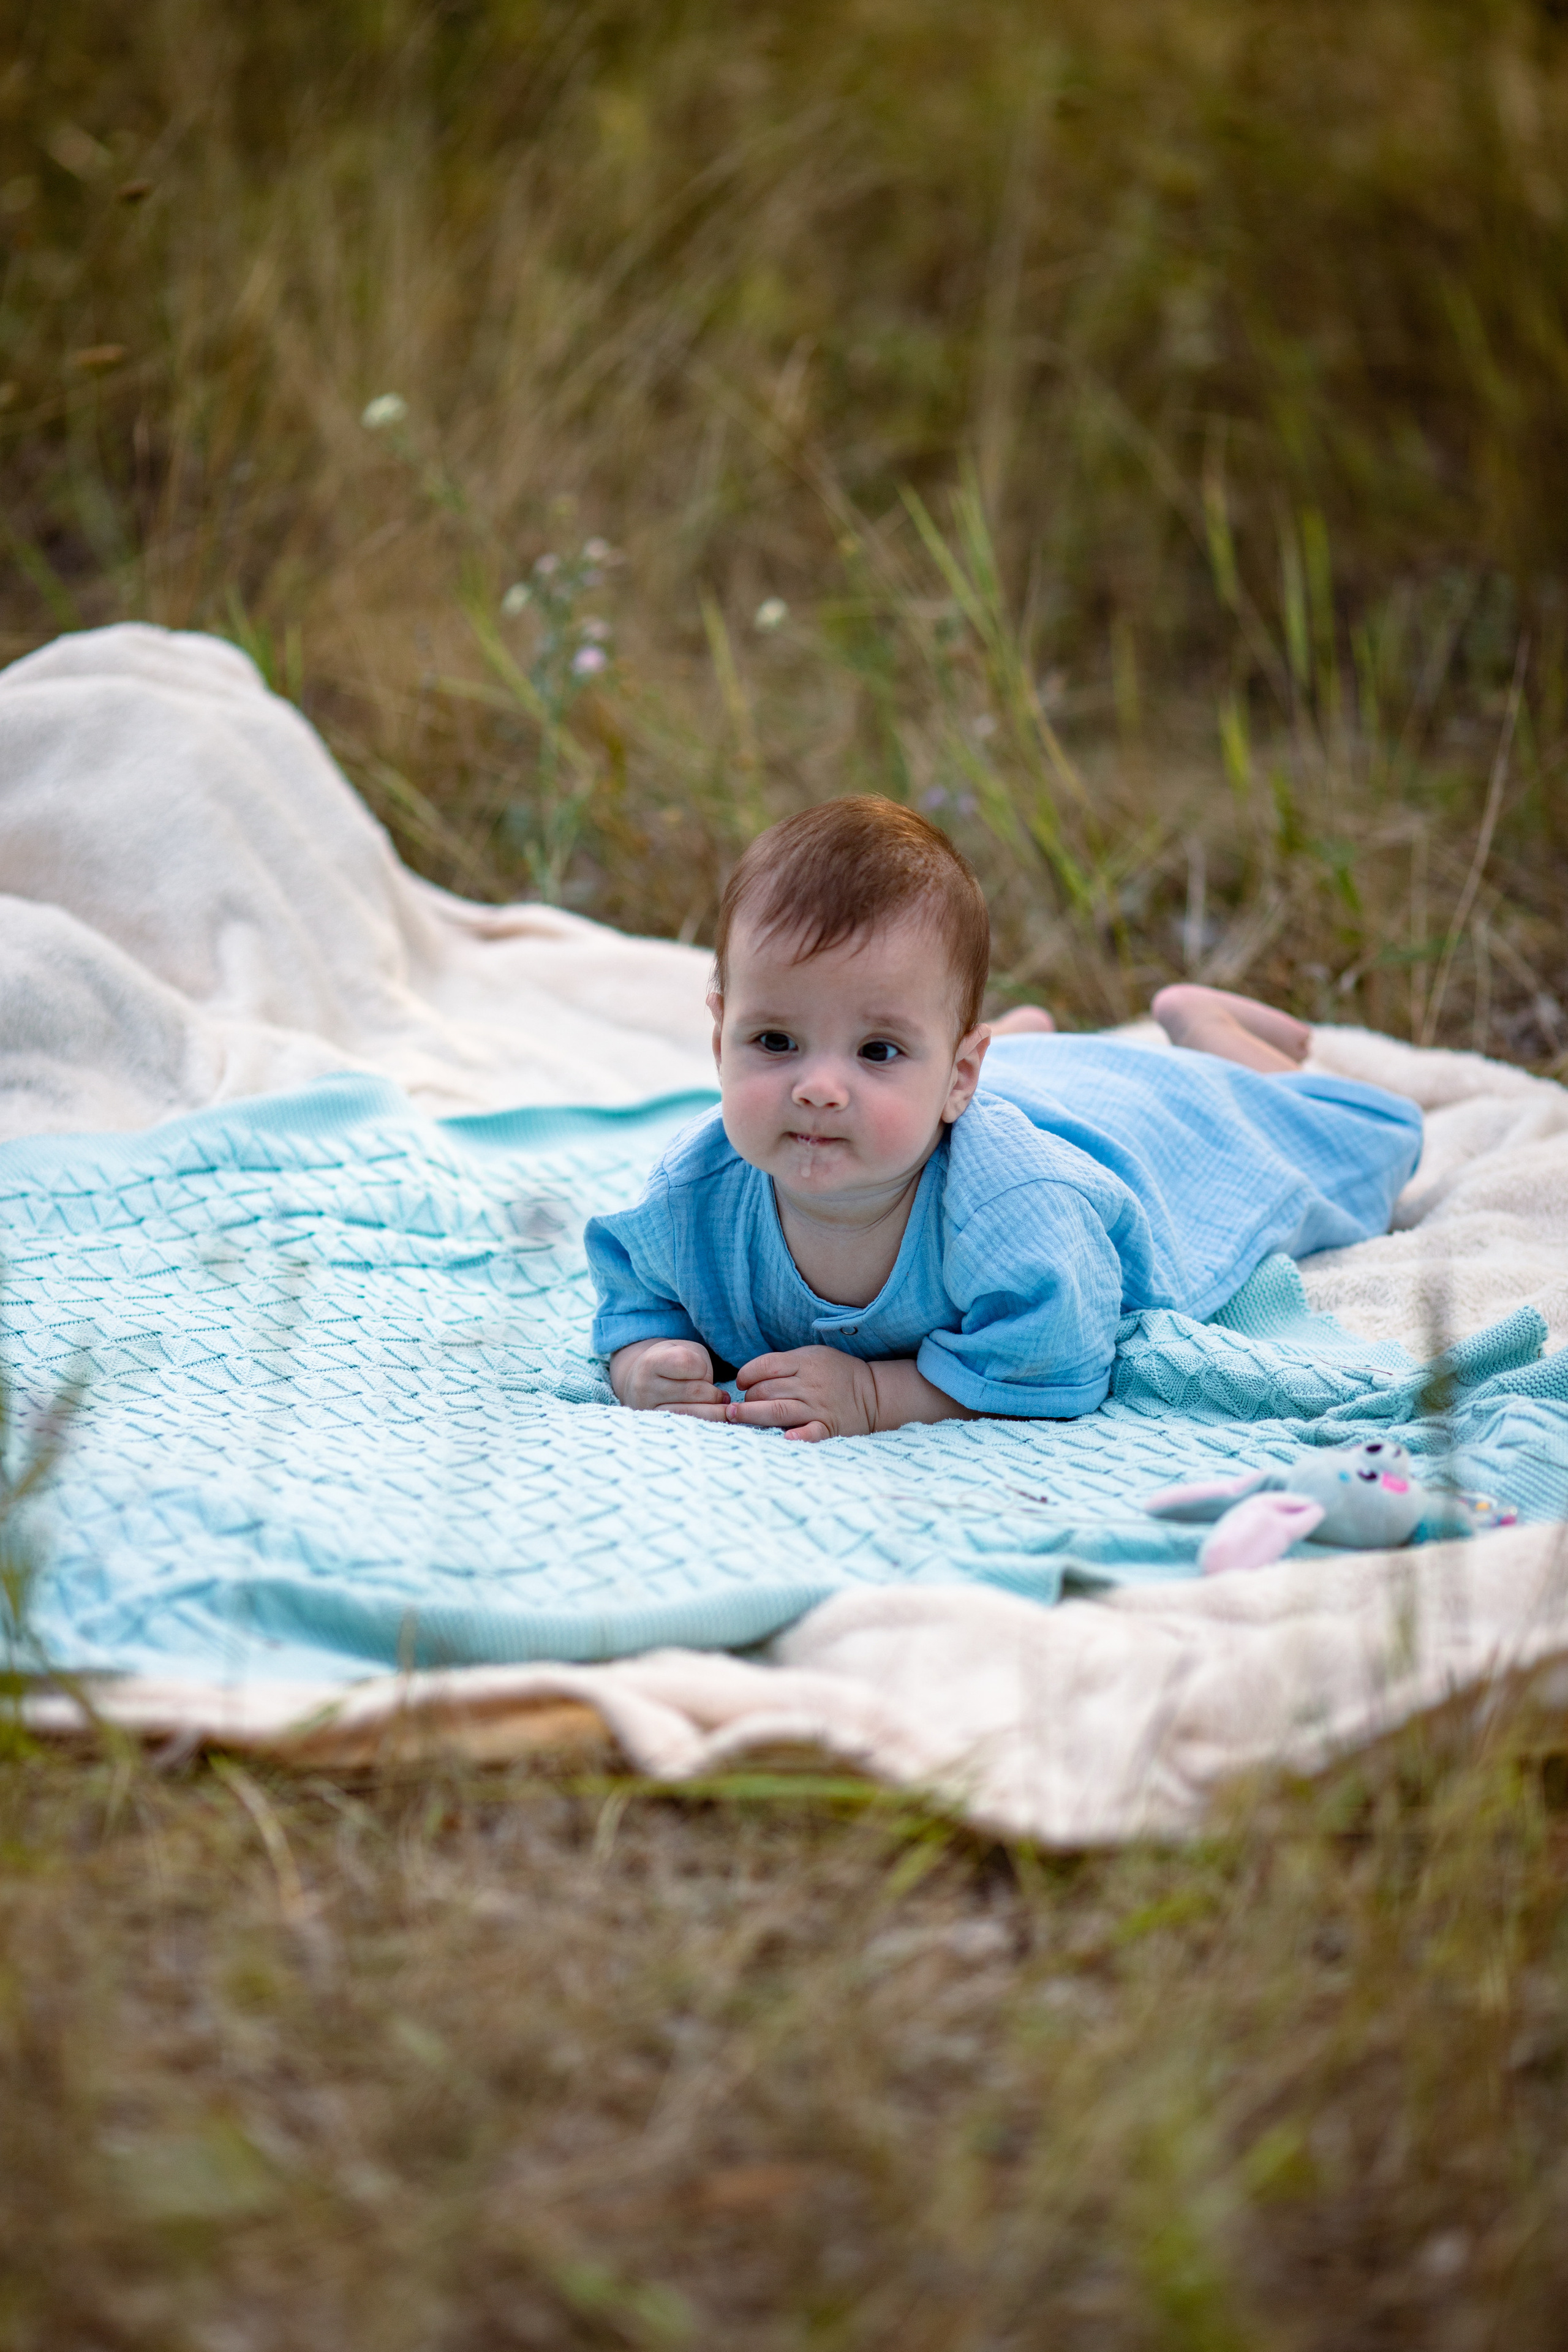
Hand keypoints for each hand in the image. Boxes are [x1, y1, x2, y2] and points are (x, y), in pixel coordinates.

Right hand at [609, 1338, 728, 1418]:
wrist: (639, 1381)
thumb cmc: (670, 1363)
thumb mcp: (684, 1350)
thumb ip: (702, 1366)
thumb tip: (720, 1400)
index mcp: (651, 1361)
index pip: (686, 1363)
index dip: (702, 1366)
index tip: (702, 1369)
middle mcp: (644, 1387)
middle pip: (693, 1391)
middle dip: (714, 1393)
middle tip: (722, 1395)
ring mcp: (648, 1410)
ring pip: (692, 1413)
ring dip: (715, 1412)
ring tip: (722, 1408)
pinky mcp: (656, 1426)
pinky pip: (688, 1426)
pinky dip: (706, 1422)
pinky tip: (713, 1418)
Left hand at [727, 1346, 879, 1442]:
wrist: (873, 1393)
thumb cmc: (836, 1373)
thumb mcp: (813, 1356)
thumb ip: (785, 1364)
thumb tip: (751, 1376)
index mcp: (804, 1363)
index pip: (765, 1366)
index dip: (746, 1374)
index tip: (741, 1383)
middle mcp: (808, 1385)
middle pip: (766, 1390)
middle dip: (747, 1398)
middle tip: (740, 1406)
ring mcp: (817, 1407)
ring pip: (778, 1410)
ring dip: (752, 1414)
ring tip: (735, 1417)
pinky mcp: (827, 1427)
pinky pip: (811, 1432)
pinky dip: (799, 1436)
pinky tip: (786, 1439)